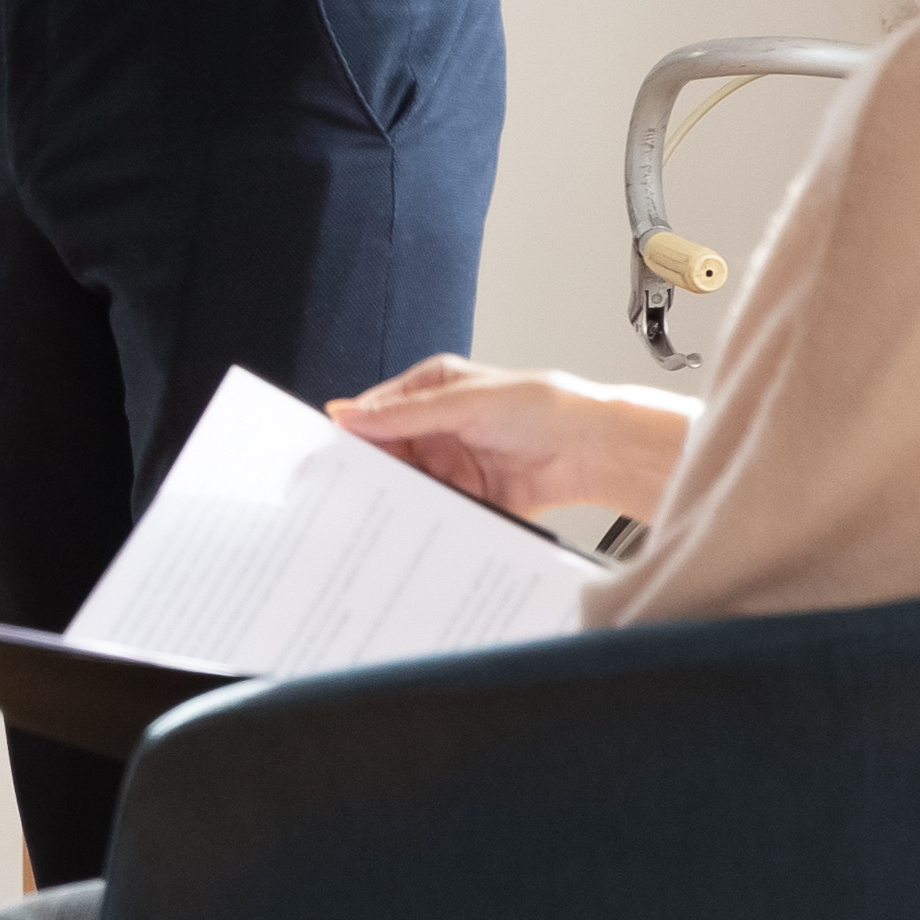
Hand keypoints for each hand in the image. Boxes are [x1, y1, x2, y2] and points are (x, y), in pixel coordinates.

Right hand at [324, 356, 690, 527]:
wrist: (591, 450)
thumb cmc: (542, 408)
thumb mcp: (462, 402)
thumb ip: (403, 413)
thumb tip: (347, 415)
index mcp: (430, 391)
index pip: (374, 414)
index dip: (351, 435)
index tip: (327, 457)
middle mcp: (436, 428)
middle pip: (386, 454)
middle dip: (370, 472)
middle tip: (345, 490)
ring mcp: (450, 465)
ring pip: (406, 485)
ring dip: (395, 498)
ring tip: (376, 512)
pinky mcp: (467, 497)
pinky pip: (432, 510)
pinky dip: (421, 519)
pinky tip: (409, 527)